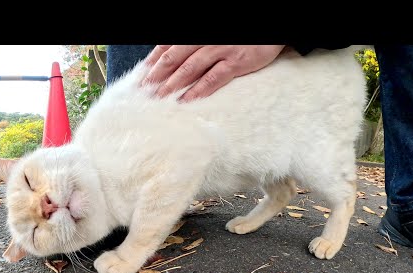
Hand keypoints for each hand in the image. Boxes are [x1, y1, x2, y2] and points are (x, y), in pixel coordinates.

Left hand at [142, 45, 285, 101]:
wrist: (271, 32)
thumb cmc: (238, 37)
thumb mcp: (212, 37)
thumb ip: (193, 47)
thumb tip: (171, 61)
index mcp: (196, 34)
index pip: (167, 47)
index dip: (152, 63)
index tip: (141, 78)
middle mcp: (205, 39)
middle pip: (174, 57)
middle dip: (157, 76)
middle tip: (144, 93)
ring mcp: (220, 50)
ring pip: (190, 68)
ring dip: (172, 84)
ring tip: (160, 99)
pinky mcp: (236, 62)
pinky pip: (213, 77)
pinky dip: (198, 90)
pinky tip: (187, 100)